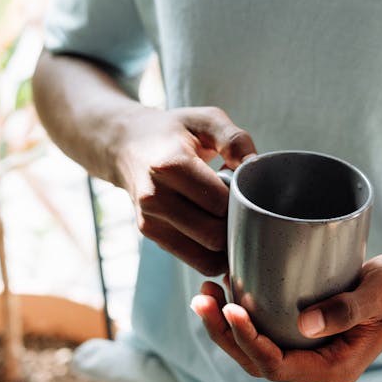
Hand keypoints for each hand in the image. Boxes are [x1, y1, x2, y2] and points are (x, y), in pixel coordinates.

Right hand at [118, 105, 255, 275]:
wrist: (126, 143)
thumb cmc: (174, 130)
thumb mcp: (206, 120)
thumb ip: (235, 140)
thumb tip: (255, 169)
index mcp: (170, 165)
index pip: (220, 203)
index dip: (242, 198)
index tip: (247, 186)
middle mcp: (155, 197)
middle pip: (213, 235)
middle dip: (237, 224)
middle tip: (244, 205)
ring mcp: (149, 220)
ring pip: (206, 256)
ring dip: (228, 244)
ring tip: (231, 217)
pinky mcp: (151, 235)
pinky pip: (195, 261)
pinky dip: (215, 255)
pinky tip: (220, 230)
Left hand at [191, 253, 381, 381]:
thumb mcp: (380, 293)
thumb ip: (347, 309)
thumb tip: (306, 324)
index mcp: (334, 368)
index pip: (279, 366)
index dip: (250, 342)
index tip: (232, 309)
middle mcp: (316, 365)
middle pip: (258, 361)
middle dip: (225, 333)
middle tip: (202, 298)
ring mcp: (308, 349)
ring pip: (256, 347)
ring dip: (225, 324)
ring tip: (204, 292)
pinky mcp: (303, 329)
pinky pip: (265, 330)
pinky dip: (242, 312)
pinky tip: (227, 285)